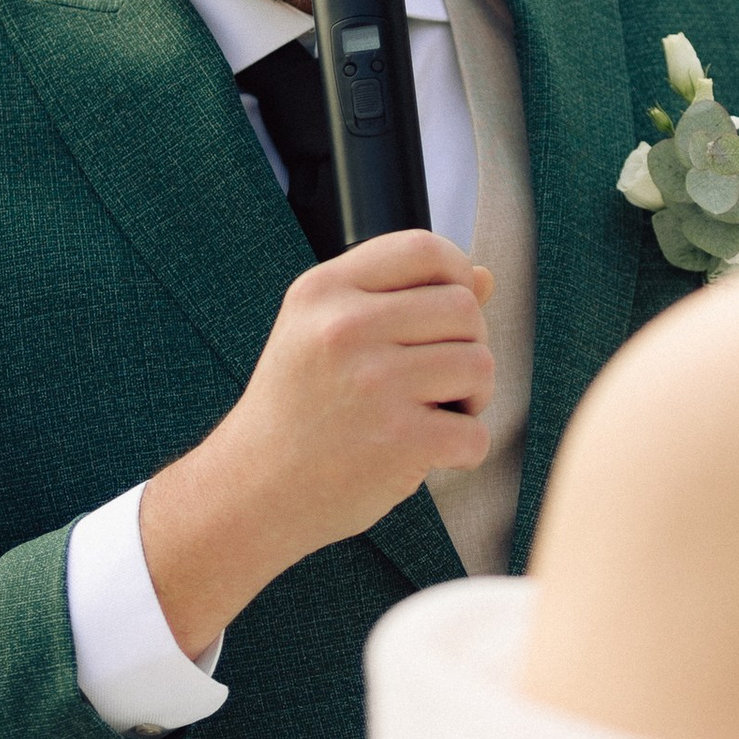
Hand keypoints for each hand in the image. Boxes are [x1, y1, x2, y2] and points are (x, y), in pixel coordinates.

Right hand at [140, 232, 495, 651]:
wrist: (253, 490)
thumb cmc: (297, 410)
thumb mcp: (322, 333)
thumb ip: (400, 298)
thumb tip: (485, 276)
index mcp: (323, 292)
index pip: (422, 249)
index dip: (456, 272)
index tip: (451, 309)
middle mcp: (345, 329)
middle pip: (464, 308)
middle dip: (469, 343)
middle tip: (440, 377)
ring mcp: (373, 385)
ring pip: (480, 365)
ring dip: (474, 396)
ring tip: (437, 412)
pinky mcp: (398, 441)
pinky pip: (476, 432)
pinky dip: (465, 448)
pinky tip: (429, 451)